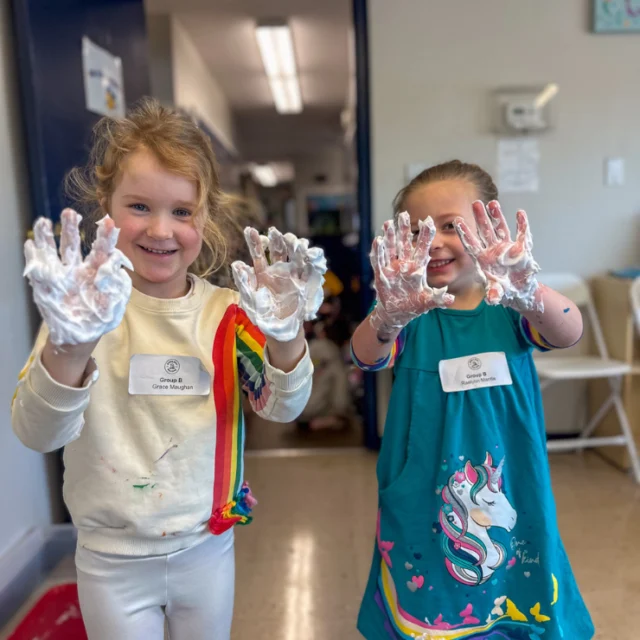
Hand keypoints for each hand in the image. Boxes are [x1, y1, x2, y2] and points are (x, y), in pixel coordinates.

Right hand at [24, 209, 132, 345]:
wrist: (82, 335)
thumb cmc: (102, 317)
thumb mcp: (116, 303)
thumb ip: (118, 285)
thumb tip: (116, 265)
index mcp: (97, 271)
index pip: (101, 250)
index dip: (105, 236)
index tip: (109, 221)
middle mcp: (77, 269)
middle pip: (73, 244)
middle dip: (70, 228)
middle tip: (70, 212)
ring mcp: (61, 276)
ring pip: (53, 252)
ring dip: (48, 236)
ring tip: (44, 221)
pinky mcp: (46, 286)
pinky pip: (38, 268)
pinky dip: (33, 256)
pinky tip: (30, 243)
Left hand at [231, 227, 326, 342]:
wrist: (279, 331)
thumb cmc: (261, 316)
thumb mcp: (249, 299)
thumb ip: (243, 282)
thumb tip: (235, 263)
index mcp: (263, 273)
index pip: (259, 253)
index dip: (255, 242)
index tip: (250, 230)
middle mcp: (278, 271)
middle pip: (278, 250)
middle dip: (277, 239)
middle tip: (274, 232)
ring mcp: (293, 276)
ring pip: (295, 256)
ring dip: (295, 246)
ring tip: (295, 241)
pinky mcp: (305, 284)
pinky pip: (309, 269)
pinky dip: (311, 260)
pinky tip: (310, 252)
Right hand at [370, 211, 453, 332]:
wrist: (398, 313)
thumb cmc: (414, 305)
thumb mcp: (428, 302)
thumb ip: (438, 298)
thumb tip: (450, 299)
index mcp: (418, 267)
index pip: (422, 248)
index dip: (425, 235)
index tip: (428, 221)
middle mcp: (404, 264)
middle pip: (404, 243)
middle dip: (403, 229)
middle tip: (404, 214)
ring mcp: (392, 269)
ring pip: (390, 249)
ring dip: (389, 236)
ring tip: (388, 222)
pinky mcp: (382, 275)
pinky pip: (379, 261)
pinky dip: (378, 251)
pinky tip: (377, 240)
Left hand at [455, 201, 541, 312]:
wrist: (517, 289)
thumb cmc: (502, 289)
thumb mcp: (496, 292)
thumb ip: (494, 293)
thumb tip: (491, 299)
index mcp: (482, 259)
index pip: (471, 243)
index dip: (464, 232)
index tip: (456, 221)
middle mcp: (493, 250)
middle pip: (485, 231)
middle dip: (480, 217)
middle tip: (475, 203)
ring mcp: (506, 247)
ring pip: (500, 228)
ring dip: (497, 216)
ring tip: (492, 202)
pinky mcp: (521, 248)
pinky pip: (522, 234)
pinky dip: (522, 224)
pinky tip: (520, 213)